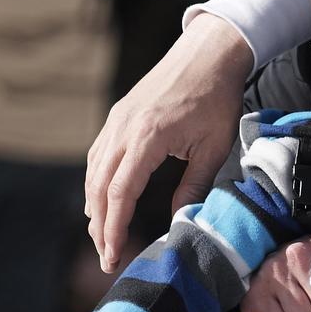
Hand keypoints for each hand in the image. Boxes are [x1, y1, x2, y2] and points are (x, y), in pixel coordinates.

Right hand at [87, 13, 255, 270]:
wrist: (208, 52)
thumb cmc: (217, 98)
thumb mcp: (213, 147)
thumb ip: (194, 185)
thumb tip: (180, 220)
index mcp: (146, 137)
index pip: (120, 193)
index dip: (114, 228)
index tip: (114, 255)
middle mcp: (122, 128)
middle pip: (99, 187)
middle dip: (100, 226)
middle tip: (107, 258)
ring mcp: (116, 121)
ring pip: (94, 173)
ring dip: (95, 208)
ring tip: (103, 238)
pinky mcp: (117, 117)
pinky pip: (98, 156)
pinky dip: (97, 184)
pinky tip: (102, 203)